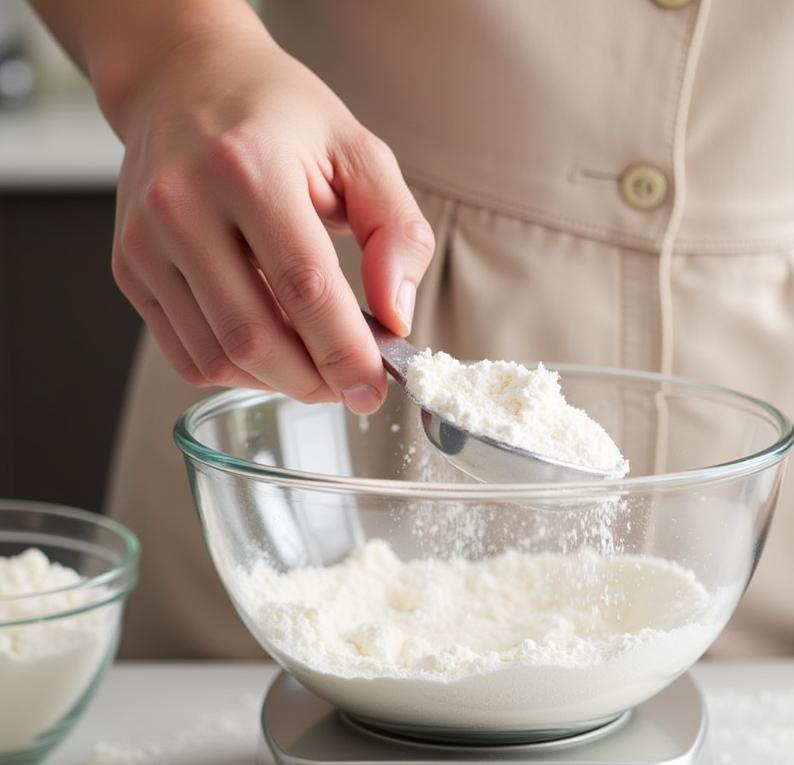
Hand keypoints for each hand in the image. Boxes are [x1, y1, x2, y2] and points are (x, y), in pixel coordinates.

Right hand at [109, 27, 433, 409]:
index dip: (346, 352)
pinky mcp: (130, 268)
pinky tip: (271, 348)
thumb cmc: (280, 120)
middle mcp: (183, 203)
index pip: (305, 287)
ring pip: (219, 357)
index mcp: (249, 165)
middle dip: (314, 380)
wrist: (183, 81)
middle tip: (351, 385)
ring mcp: (146, 240)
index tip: (375, 388)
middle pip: (255, 336)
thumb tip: (396, 317)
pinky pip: (188, 356)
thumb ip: (397, 234)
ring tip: (315, 362)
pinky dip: (239, 371)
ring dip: (279, 381)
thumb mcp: (360, 154)